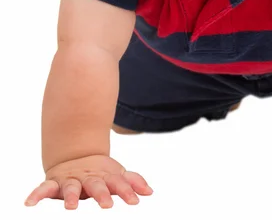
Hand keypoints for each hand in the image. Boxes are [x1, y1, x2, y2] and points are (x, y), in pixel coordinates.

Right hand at [24, 154, 153, 208]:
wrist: (75, 156)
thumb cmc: (99, 173)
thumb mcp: (116, 175)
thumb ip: (132, 182)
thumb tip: (150, 192)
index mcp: (104, 177)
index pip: (118, 184)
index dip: (126, 192)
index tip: (135, 202)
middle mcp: (88, 178)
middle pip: (95, 185)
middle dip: (101, 194)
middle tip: (107, 205)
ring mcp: (71, 180)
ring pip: (70, 187)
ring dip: (71, 196)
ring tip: (72, 206)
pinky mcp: (54, 183)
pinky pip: (43, 189)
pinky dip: (36, 195)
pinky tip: (29, 204)